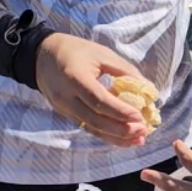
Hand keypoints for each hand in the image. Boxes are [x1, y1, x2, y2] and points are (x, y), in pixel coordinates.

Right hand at [35, 33, 149, 146]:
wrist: (42, 56)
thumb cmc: (77, 51)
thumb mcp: (102, 54)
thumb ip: (125, 71)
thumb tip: (149, 91)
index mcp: (75, 76)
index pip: (98, 99)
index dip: (119, 111)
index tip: (139, 116)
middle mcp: (66, 96)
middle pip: (94, 120)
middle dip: (120, 129)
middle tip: (143, 131)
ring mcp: (64, 108)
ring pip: (91, 128)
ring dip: (116, 138)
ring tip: (138, 140)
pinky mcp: (66, 114)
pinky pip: (87, 127)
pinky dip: (106, 134)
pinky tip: (124, 138)